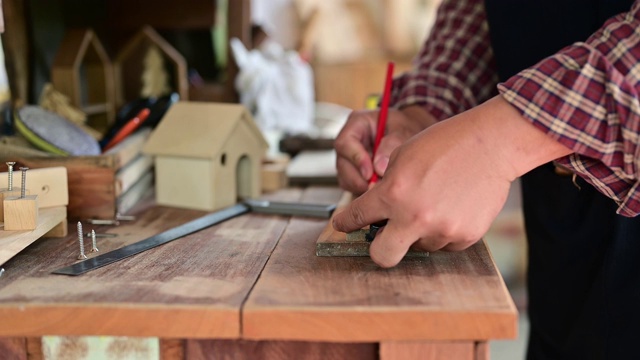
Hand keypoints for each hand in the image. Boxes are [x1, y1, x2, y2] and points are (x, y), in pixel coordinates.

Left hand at [333, 96, 572, 266]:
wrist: (491, 145)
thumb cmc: (445, 144)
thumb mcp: (402, 156)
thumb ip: (385, 187)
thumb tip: (375, 211)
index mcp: (393, 193)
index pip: (356, 217)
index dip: (345, 222)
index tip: (343, 224)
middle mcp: (415, 217)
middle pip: (382, 257)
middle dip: (378, 249)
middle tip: (383, 237)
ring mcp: (442, 230)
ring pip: (418, 247)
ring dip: (418, 232)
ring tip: (433, 203)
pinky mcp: (465, 236)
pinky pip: (444, 244)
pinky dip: (443, 231)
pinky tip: (451, 207)